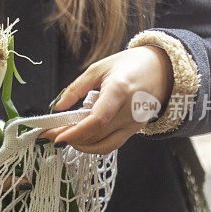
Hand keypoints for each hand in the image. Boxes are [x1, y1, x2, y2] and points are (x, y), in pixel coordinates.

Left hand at [41, 46, 173, 153]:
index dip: (75, 132)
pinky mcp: (136, 130)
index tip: (56, 136)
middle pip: (97, 135)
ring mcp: (135, 123)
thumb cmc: (129, 65)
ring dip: (81, 146)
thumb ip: (75, 88)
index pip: (97, 120)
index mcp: (120, 91)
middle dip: (70, 138)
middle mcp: (130, 111)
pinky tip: (80, 137)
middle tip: (48, 134)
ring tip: (63, 137)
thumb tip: (56, 106)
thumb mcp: (98, 69)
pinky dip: (94, 144)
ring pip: (104, 145)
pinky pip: (112, 143)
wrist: (162, 69)